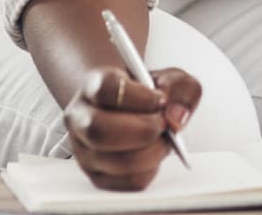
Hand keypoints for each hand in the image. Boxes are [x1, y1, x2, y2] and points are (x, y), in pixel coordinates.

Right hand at [63, 66, 200, 190]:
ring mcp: (85, 151)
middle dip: (143, 131)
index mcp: (93, 86)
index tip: (159, 99)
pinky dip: (151, 170)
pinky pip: (129, 182)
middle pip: (100, 130)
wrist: (132, 111)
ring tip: (162, 140)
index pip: (105, 89)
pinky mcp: (98, 176)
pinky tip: (153, 154)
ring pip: (116, 160)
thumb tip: (175, 117)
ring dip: (152, 152)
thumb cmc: (148, 95)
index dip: (138, 96)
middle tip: (163, 125)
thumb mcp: (170, 80)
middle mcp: (81, 118)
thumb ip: (180, 90)